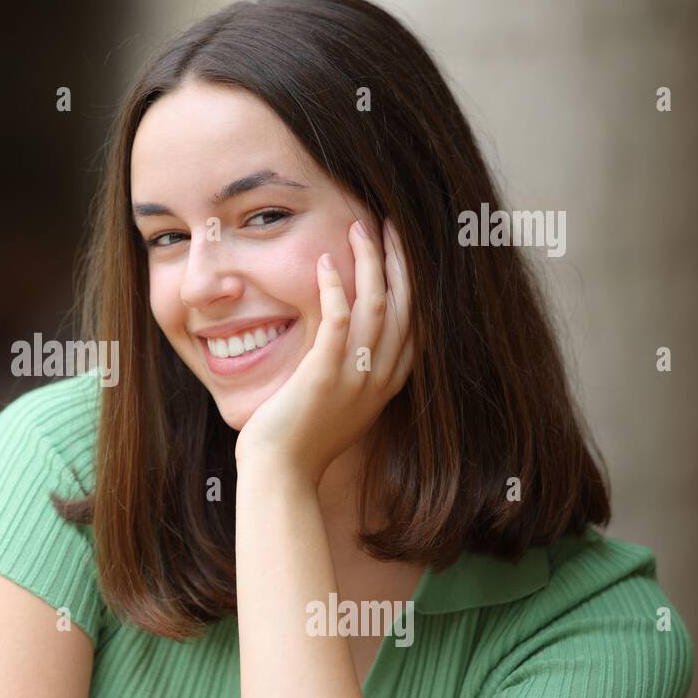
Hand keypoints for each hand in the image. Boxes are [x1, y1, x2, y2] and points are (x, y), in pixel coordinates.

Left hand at [234, 218, 413, 482]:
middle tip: (387, 224)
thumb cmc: (301, 440)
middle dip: (399, 259)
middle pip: (406, 305)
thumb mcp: (341, 403)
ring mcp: (354, 377)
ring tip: (358, 229)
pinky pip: (337, 321)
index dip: (413, 280)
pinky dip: (335, 288)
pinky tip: (325, 264)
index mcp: (387, 383)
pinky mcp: (323, 376)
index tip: (401, 248)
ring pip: (377, 304)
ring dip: (369, 262)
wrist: (281, 474)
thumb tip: (346, 343)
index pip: (416, 321)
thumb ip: (352, 372)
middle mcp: (379, 378)